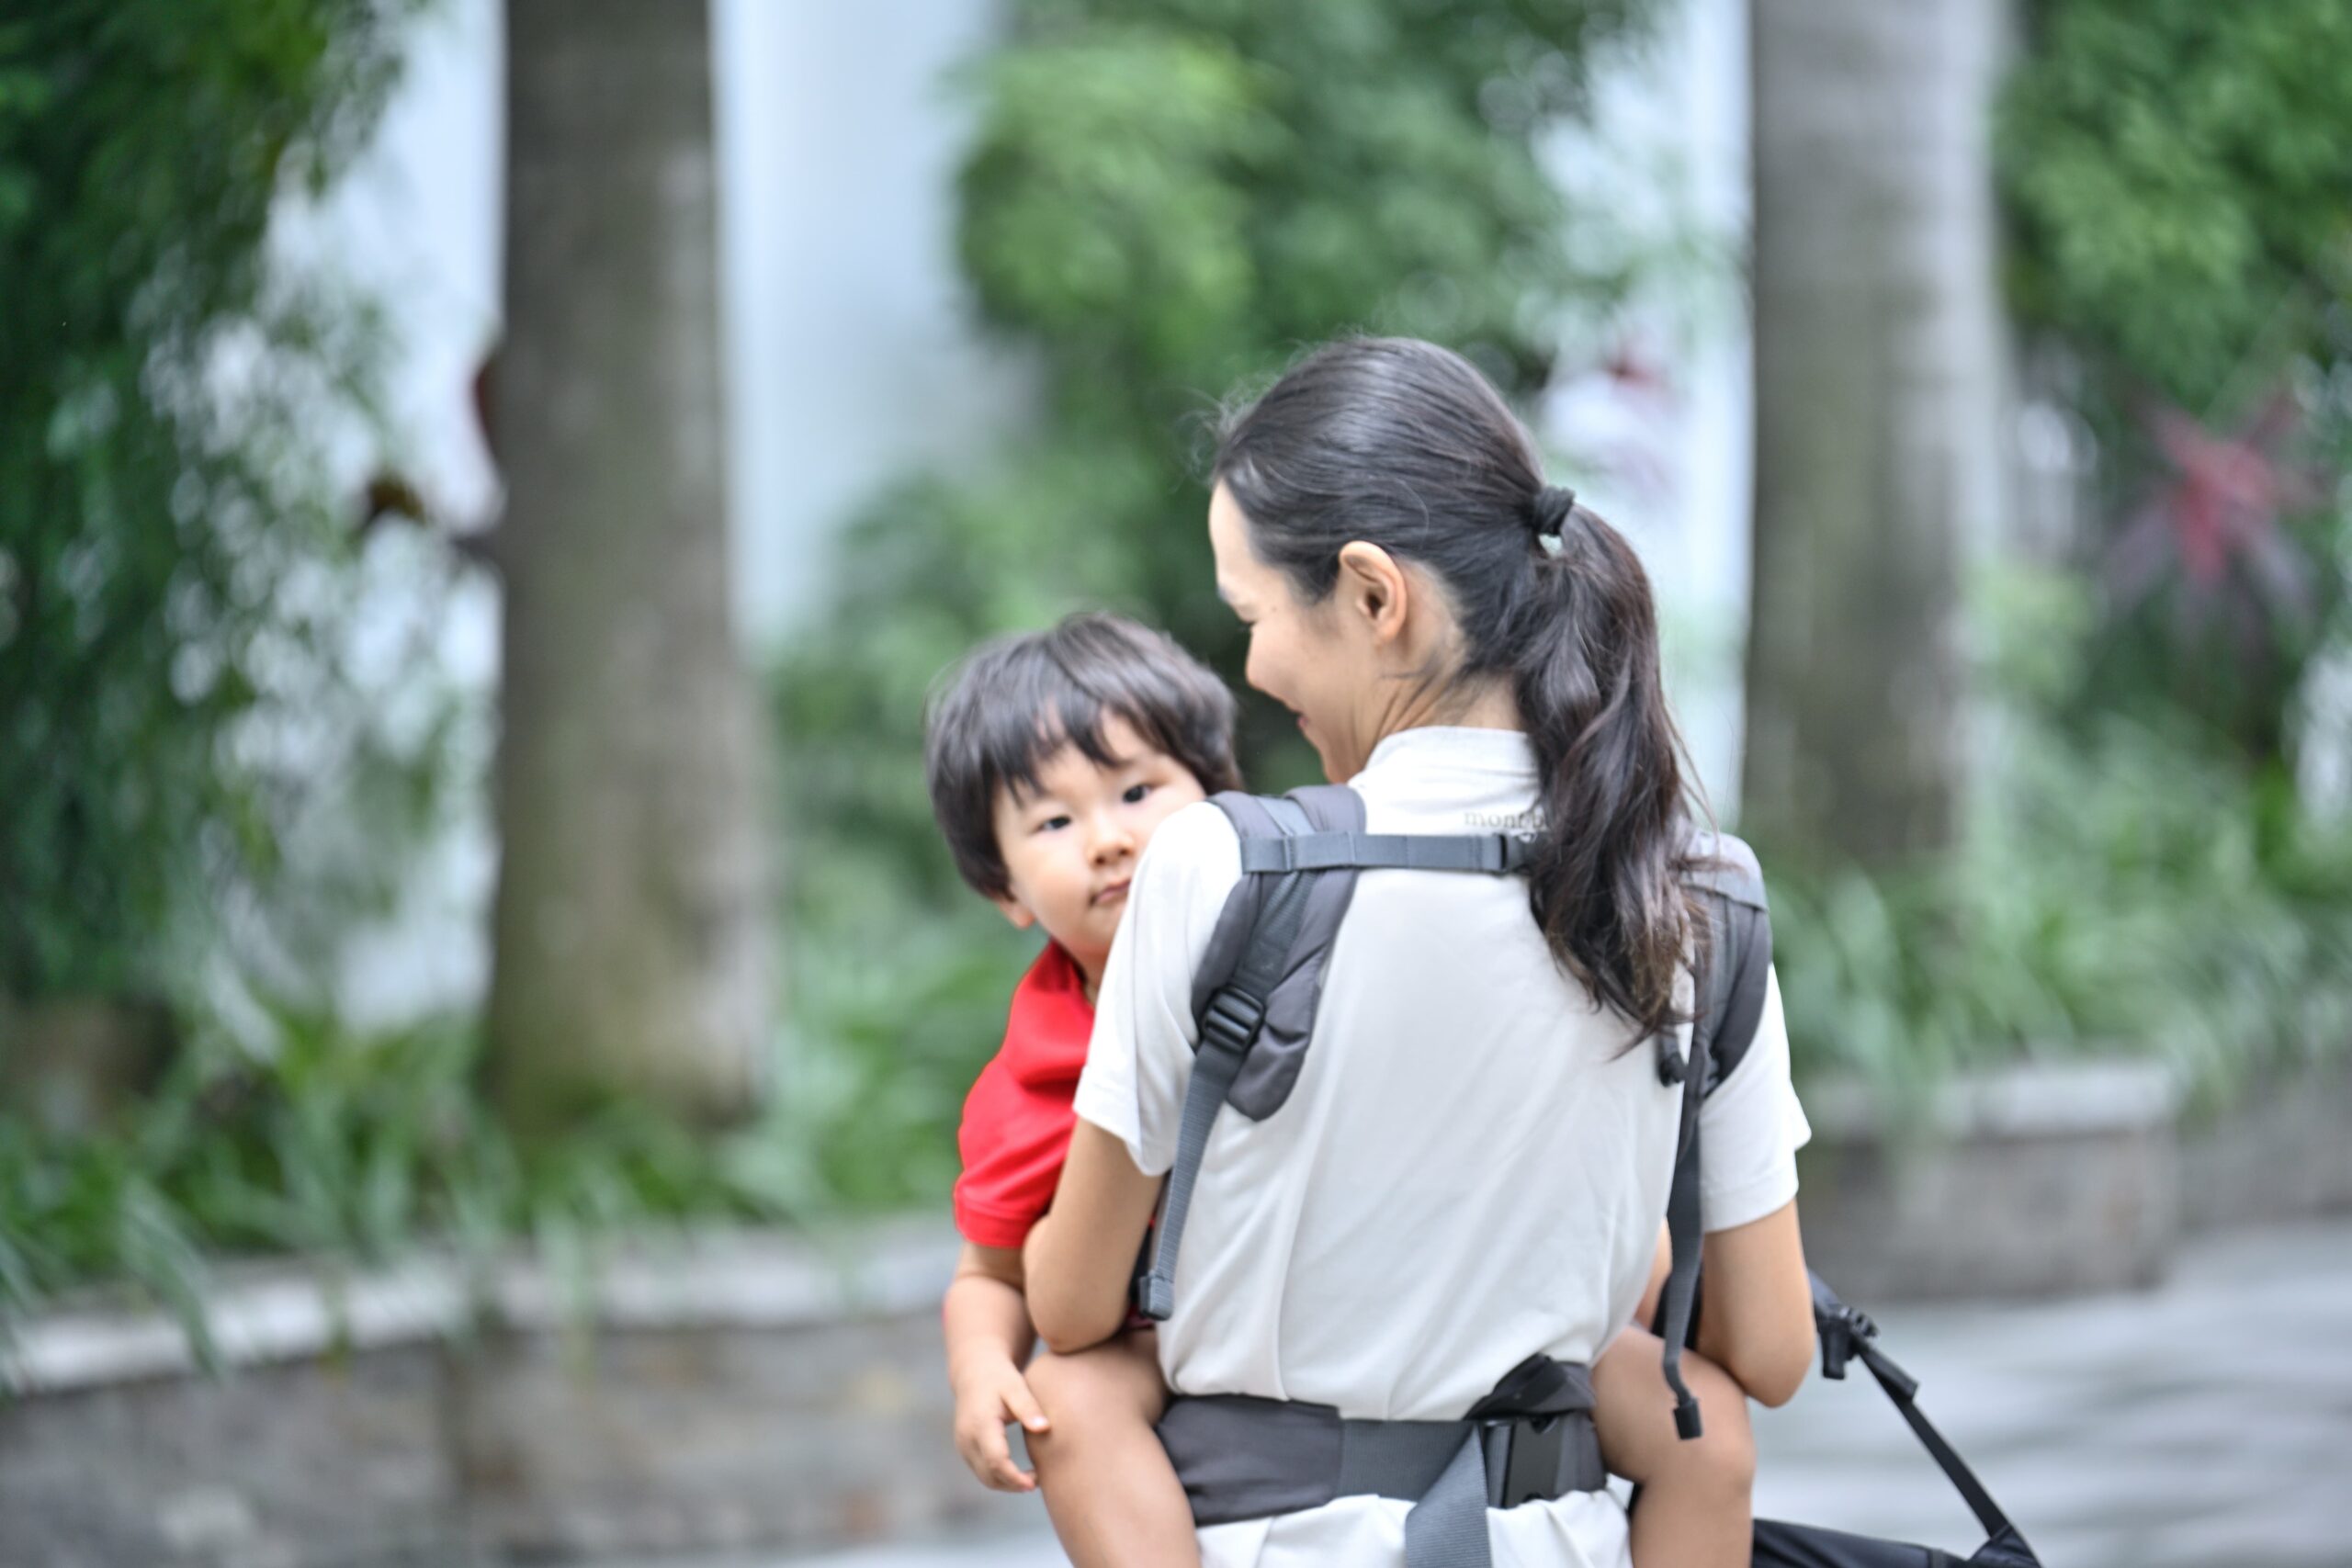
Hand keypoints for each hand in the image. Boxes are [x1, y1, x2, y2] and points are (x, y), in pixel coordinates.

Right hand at [952, 1355, 1050, 1492]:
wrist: (974, 1372)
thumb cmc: (999, 1378)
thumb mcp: (1016, 1386)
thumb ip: (1029, 1407)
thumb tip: (1045, 1428)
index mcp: (980, 1423)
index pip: (996, 1460)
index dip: (1015, 1476)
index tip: (1035, 1482)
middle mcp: (966, 1438)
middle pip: (989, 1475)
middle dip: (1013, 1484)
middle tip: (1039, 1481)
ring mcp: (963, 1445)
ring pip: (984, 1477)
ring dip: (1007, 1483)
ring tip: (1032, 1479)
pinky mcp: (965, 1448)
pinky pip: (982, 1471)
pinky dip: (999, 1476)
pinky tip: (1018, 1473)